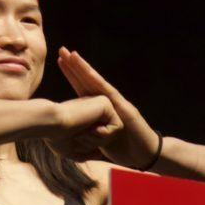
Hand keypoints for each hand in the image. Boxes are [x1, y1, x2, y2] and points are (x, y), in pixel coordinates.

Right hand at [44, 95, 123, 161]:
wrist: (50, 124)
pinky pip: (118, 127)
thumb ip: (86, 154)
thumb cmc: (56, 137)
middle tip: (79, 135)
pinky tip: (91, 128)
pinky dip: (105, 134)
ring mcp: (101, 104)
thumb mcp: (71, 150)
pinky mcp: (106, 104)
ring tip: (84, 131)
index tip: (74, 138)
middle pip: (109, 136)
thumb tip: (100, 154)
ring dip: (99, 140)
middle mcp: (94, 108)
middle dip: (95, 143)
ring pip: (115, 133)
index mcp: (87, 115)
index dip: (89, 146)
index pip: (100, 138)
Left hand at [56, 47, 160, 167]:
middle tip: (62, 49)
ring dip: (85, 69)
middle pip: (88, 81)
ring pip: (98, 83)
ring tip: (73, 56)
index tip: (60, 61)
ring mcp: (118, 104)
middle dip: (75, 66)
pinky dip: (98, 84)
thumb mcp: (98, 142)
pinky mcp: (126, 110)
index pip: (83, 88)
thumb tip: (69, 134)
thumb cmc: (122, 150)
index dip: (72, 75)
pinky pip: (109, 96)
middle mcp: (108, 102)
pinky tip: (88, 74)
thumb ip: (87, 133)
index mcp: (100, 108)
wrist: (145, 155)